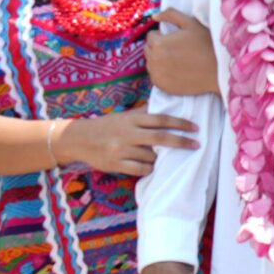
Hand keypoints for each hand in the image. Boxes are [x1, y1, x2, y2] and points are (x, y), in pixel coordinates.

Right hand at [57, 108, 198, 176]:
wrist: (76, 139)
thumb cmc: (106, 126)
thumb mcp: (124, 116)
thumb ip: (144, 113)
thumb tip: (168, 104)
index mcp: (130, 120)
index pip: (160, 120)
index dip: (180, 123)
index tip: (195, 128)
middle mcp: (127, 133)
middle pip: (160, 138)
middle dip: (181, 141)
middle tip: (197, 145)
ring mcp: (120, 149)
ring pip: (151, 156)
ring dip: (163, 159)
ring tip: (170, 159)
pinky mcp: (115, 164)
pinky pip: (140, 169)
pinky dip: (150, 169)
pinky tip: (153, 167)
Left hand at [144, 9, 218, 96]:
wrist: (221, 71)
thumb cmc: (208, 45)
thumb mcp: (191, 23)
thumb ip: (171, 14)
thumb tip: (154, 17)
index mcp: (158, 43)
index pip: (151, 37)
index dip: (163, 36)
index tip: (176, 40)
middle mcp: (154, 60)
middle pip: (149, 50)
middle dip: (158, 48)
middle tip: (176, 51)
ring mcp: (158, 75)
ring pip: (150, 64)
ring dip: (158, 61)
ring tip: (176, 62)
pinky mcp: (163, 86)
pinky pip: (155, 77)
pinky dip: (162, 74)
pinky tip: (176, 72)